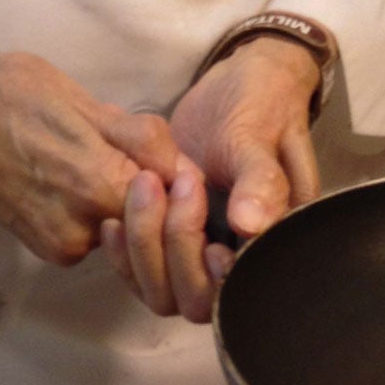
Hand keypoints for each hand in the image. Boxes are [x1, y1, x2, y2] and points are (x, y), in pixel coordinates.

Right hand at [0, 51, 180, 268]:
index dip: (181, 181)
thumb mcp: (89, 103)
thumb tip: (185, 170)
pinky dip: (94, 213)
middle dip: (153, 194)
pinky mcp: (47, 250)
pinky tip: (74, 180)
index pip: (175, 202)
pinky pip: (92, 237)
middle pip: (151, 223)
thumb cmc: (18, 96)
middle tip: (131, 155)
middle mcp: (87, 228)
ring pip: (122, 231)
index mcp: (102, 185)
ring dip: (123, 204)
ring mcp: (64, 245)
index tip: (172, 160)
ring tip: (95, 162)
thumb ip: (144, 141)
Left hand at [98, 36, 321, 325]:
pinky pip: (141, 269)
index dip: (215, 278)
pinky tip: (113, 218)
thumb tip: (251, 225)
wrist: (235, 84)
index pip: (241, 292)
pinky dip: (124, 250)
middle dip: (173, 249)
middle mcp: (235, 261)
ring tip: (142, 184)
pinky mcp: (167, 239)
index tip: (205, 238)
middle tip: (162, 184)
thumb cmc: (258, 107)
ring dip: (144, 247)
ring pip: (163, 291)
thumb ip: (259, 180)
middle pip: (196, 300)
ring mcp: (198, 253)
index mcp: (271, 245)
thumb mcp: (260, 136)